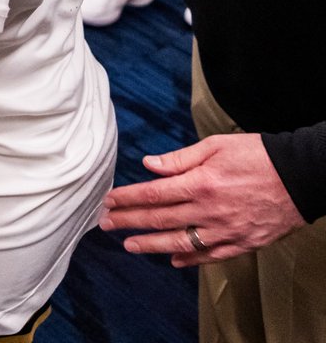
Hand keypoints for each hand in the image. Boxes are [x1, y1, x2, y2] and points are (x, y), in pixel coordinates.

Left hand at [99, 133, 304, 265]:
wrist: (298, 178)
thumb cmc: (257, 156)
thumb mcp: (216, 146)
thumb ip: (180, 159)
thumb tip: (149, 164)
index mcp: (201, 183)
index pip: (154, 193)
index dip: (129, 198)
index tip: (110, 200)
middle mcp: (209, 210)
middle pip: (160, 219)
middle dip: (130, 221)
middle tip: (107, 224)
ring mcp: (225, 231)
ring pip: (180, 242)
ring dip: (151, 245)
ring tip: (130, 245)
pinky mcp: (241, 244)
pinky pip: (209, 256)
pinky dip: (188, 259)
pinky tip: (172, 260)